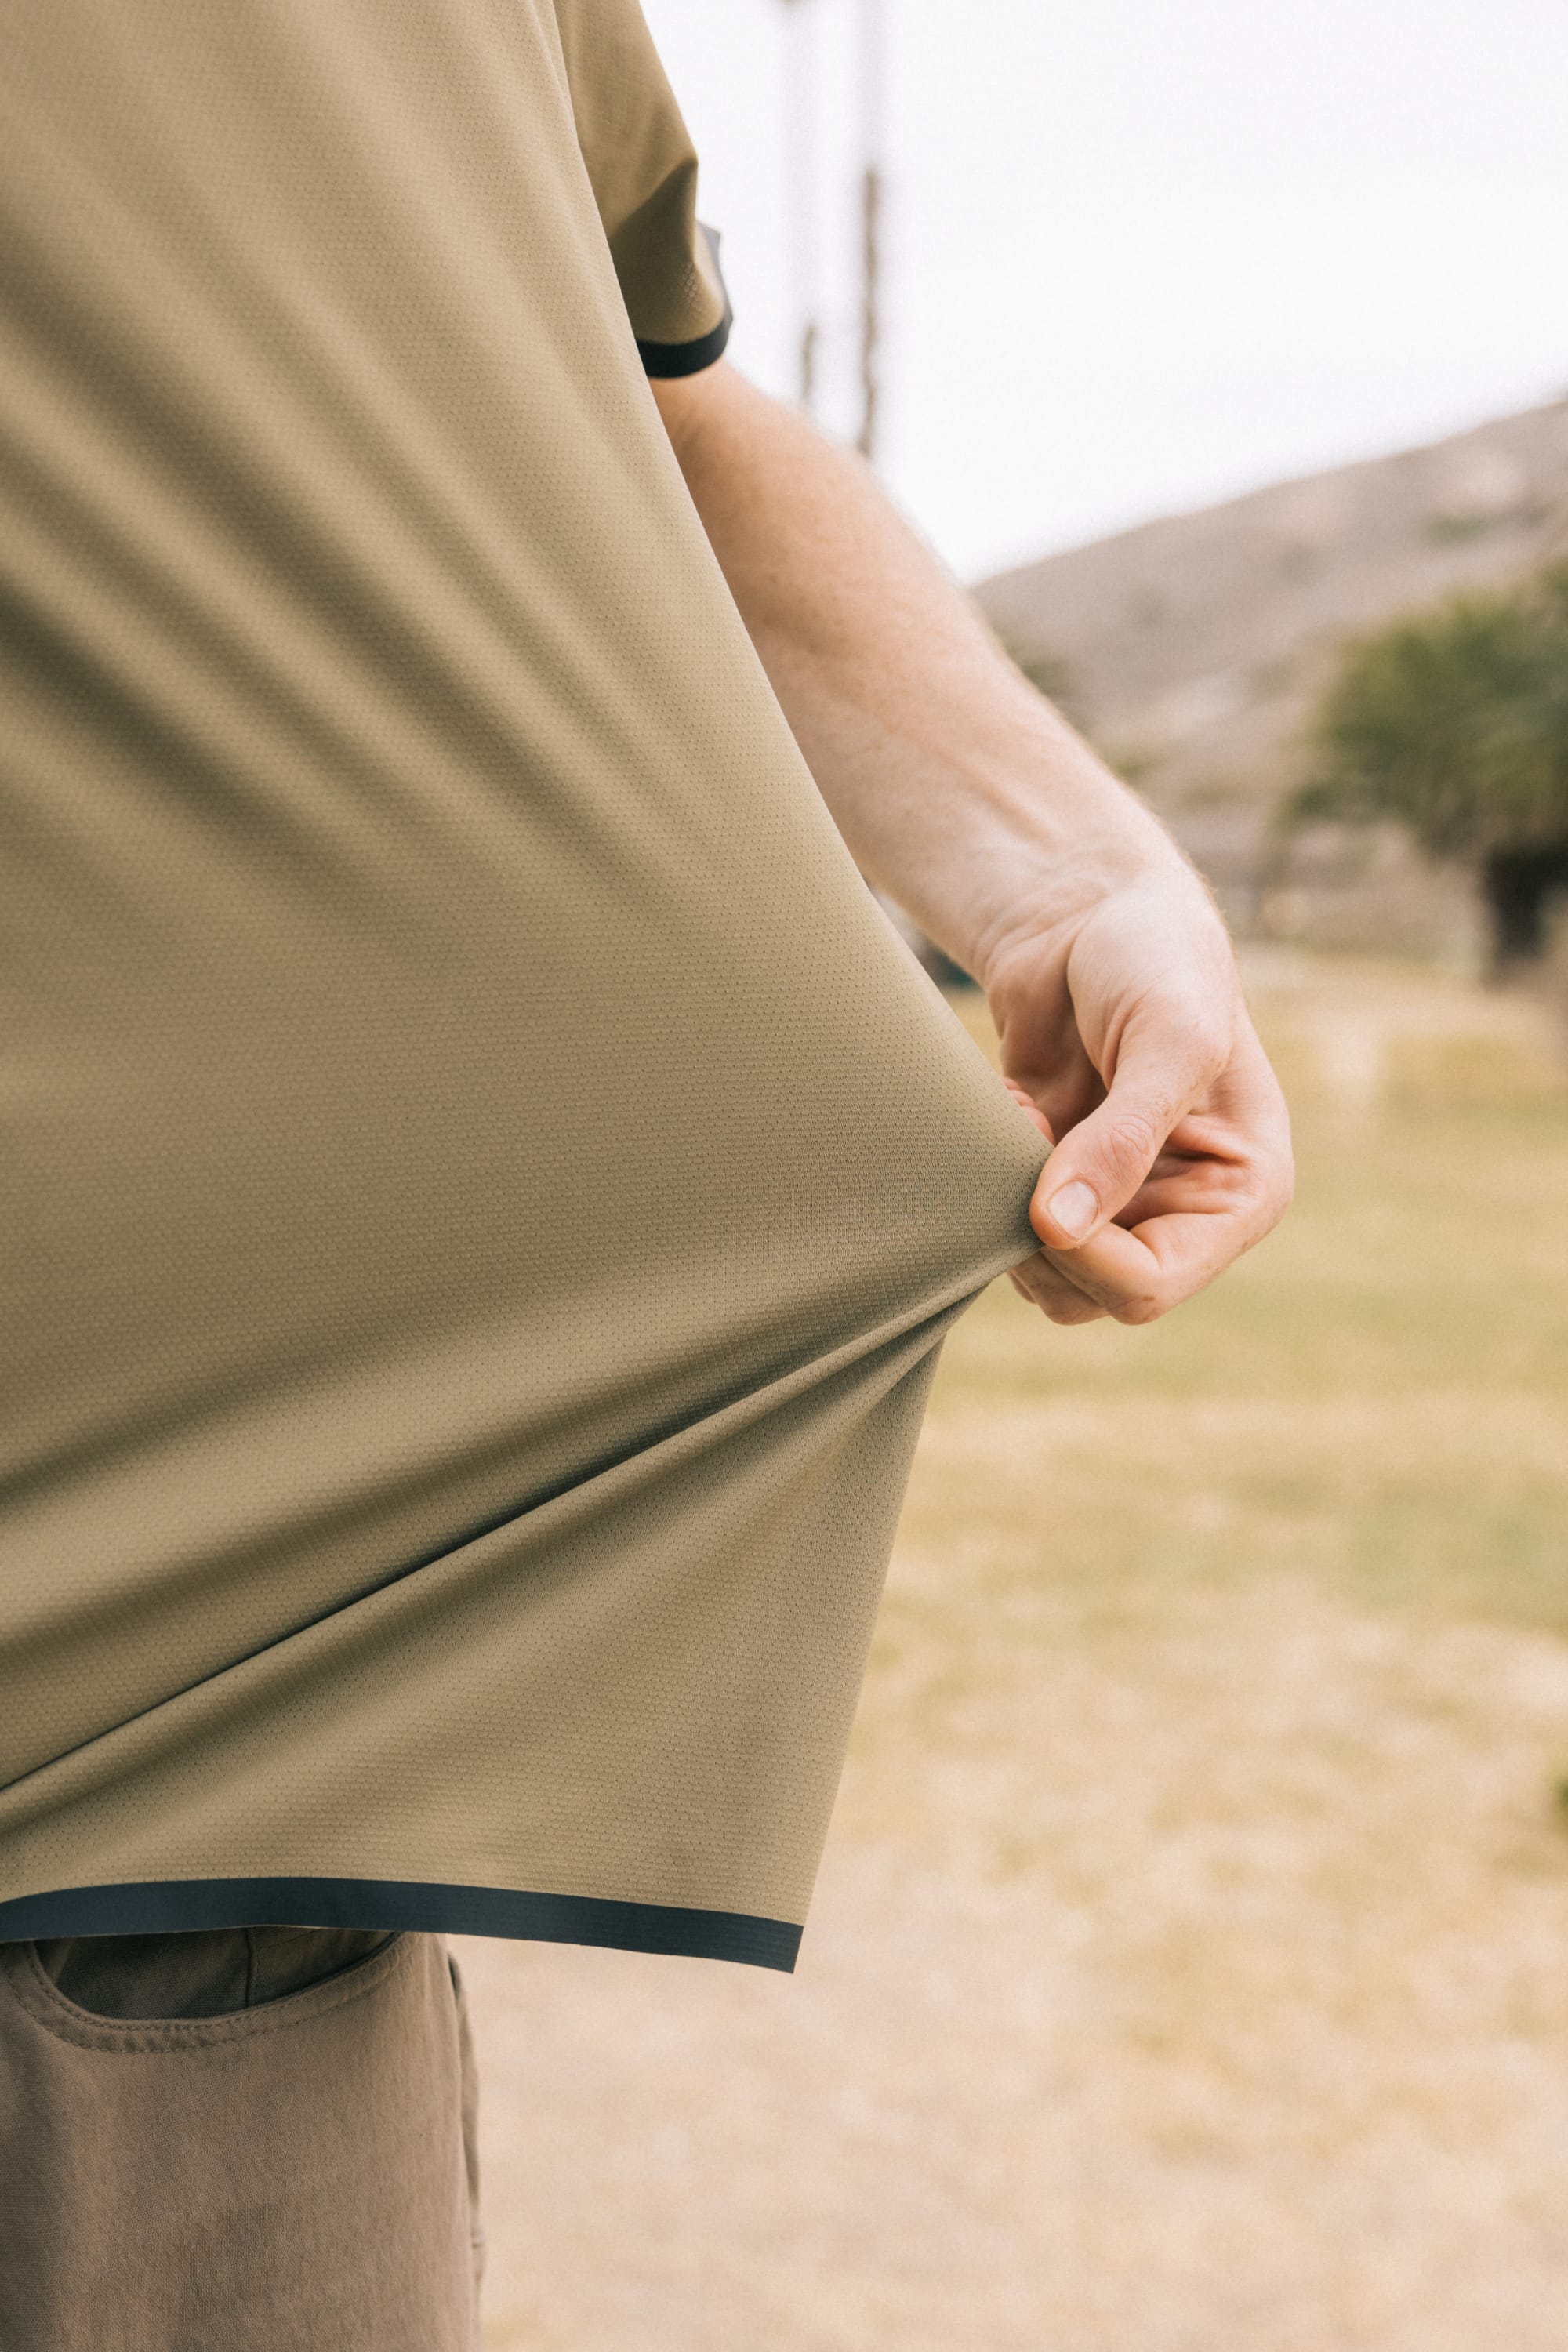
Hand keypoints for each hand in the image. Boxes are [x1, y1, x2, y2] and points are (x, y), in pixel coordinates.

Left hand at [984, 877, 1292, 1325]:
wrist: (1091, 910)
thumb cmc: (1157, 958)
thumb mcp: (1169, 1039)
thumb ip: (1122, 1139)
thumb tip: (1059, 1227)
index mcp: (1241, 1195)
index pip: (1152, 1285)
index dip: (1087, 1255)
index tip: (1044, 1189)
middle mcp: (1183, 1212)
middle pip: (1093, 1295)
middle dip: (1042, 1230)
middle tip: (1027, 1138)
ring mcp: (1117, 1203)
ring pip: (1046, 1276)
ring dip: (1011, 1207)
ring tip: (1021, 1115)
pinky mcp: (1057, 1181)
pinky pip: (1011, 1225)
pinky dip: (991, 1180)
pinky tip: (1009, 1109)